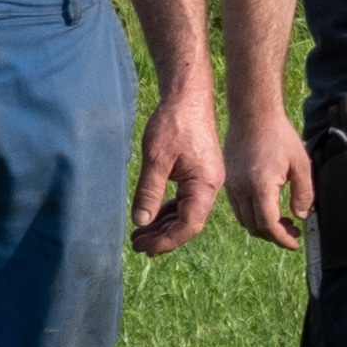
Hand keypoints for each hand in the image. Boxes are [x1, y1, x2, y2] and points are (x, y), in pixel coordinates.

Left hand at [131, 92, 225, 256]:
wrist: (188, 98)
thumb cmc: (174, 124)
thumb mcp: (156, 159)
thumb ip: (149, 192)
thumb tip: (141, 221)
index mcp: (205, 185)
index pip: (189, 224)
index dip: (168, 240)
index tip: (146, 248)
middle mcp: (209, 187)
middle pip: (188, 223)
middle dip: (163, 237)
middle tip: (137, 246)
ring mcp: (204, 181)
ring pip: (185, 213)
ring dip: (163, 226)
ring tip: (139, 236)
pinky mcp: (197, 175)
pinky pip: (183, 201)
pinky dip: (166, 212)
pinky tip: (150, 218)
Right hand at [225, 111, 310, 250]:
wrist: (253, 115)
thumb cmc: (279, 136)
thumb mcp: (301, 164)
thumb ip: (304, 193)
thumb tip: (302, 217)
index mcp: (260, 186)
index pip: (268, 225)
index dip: (283, 238)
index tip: (295, 242)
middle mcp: (240, 189)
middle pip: (254, 227)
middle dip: (274, 236)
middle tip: (293, 232)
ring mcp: (231, 186)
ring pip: (244, 220)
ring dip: (262, 227)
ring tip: (283, 222)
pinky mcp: (228, 181)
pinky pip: (238, 208)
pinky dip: (252, 215)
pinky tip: (268, 208)